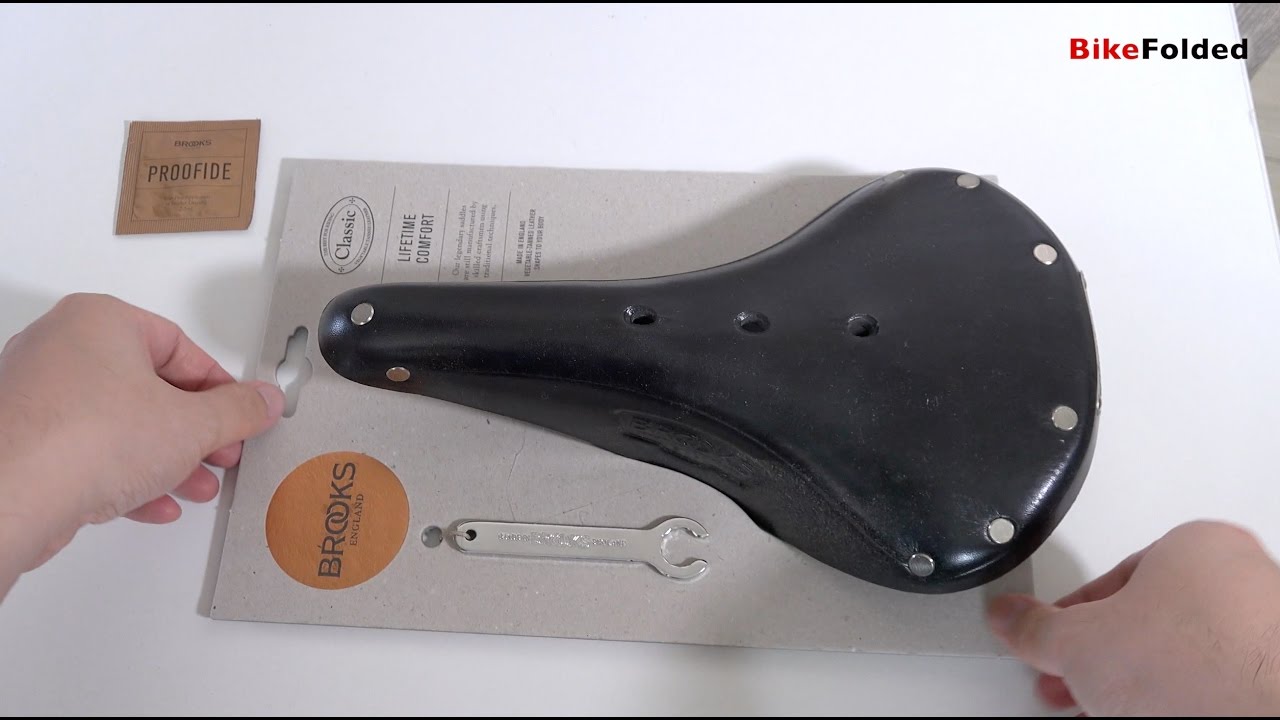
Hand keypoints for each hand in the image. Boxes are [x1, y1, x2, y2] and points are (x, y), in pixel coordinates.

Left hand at [0, 294, 282, 598]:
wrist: (8, 497)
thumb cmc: (82, 441)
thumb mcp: (192, 425)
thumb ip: (237, 411)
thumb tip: (262, 401)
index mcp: (100, 321)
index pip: (181, 348)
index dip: (220, 388)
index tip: (241, 414)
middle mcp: (61, 347)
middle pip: (150, 387)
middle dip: (194, 431)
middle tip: (221, 451)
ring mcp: (36, 395)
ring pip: (119, 423)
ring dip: (165, 458)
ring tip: (194, 484)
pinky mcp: (22, 439)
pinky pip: (87, 451)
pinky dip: (124, 474)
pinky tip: (152, 502)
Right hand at [988, 520, 1279, 714]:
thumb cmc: (1200, 665)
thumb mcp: (1080, 642)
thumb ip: (1037, 627)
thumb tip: (1012, 618)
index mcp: (1198, 546)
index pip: (1113, 580)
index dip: (1071, 619)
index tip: (1053, 643)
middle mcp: (1241, 582)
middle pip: (1148, 624)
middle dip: (1102, 662)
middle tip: (1073, 686)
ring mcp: (1264, 636)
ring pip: (1181, 663)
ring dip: (1134, 690)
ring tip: (1102, 714)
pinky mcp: (1271, 682)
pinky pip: (1209, 691)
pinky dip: (1175, 706)